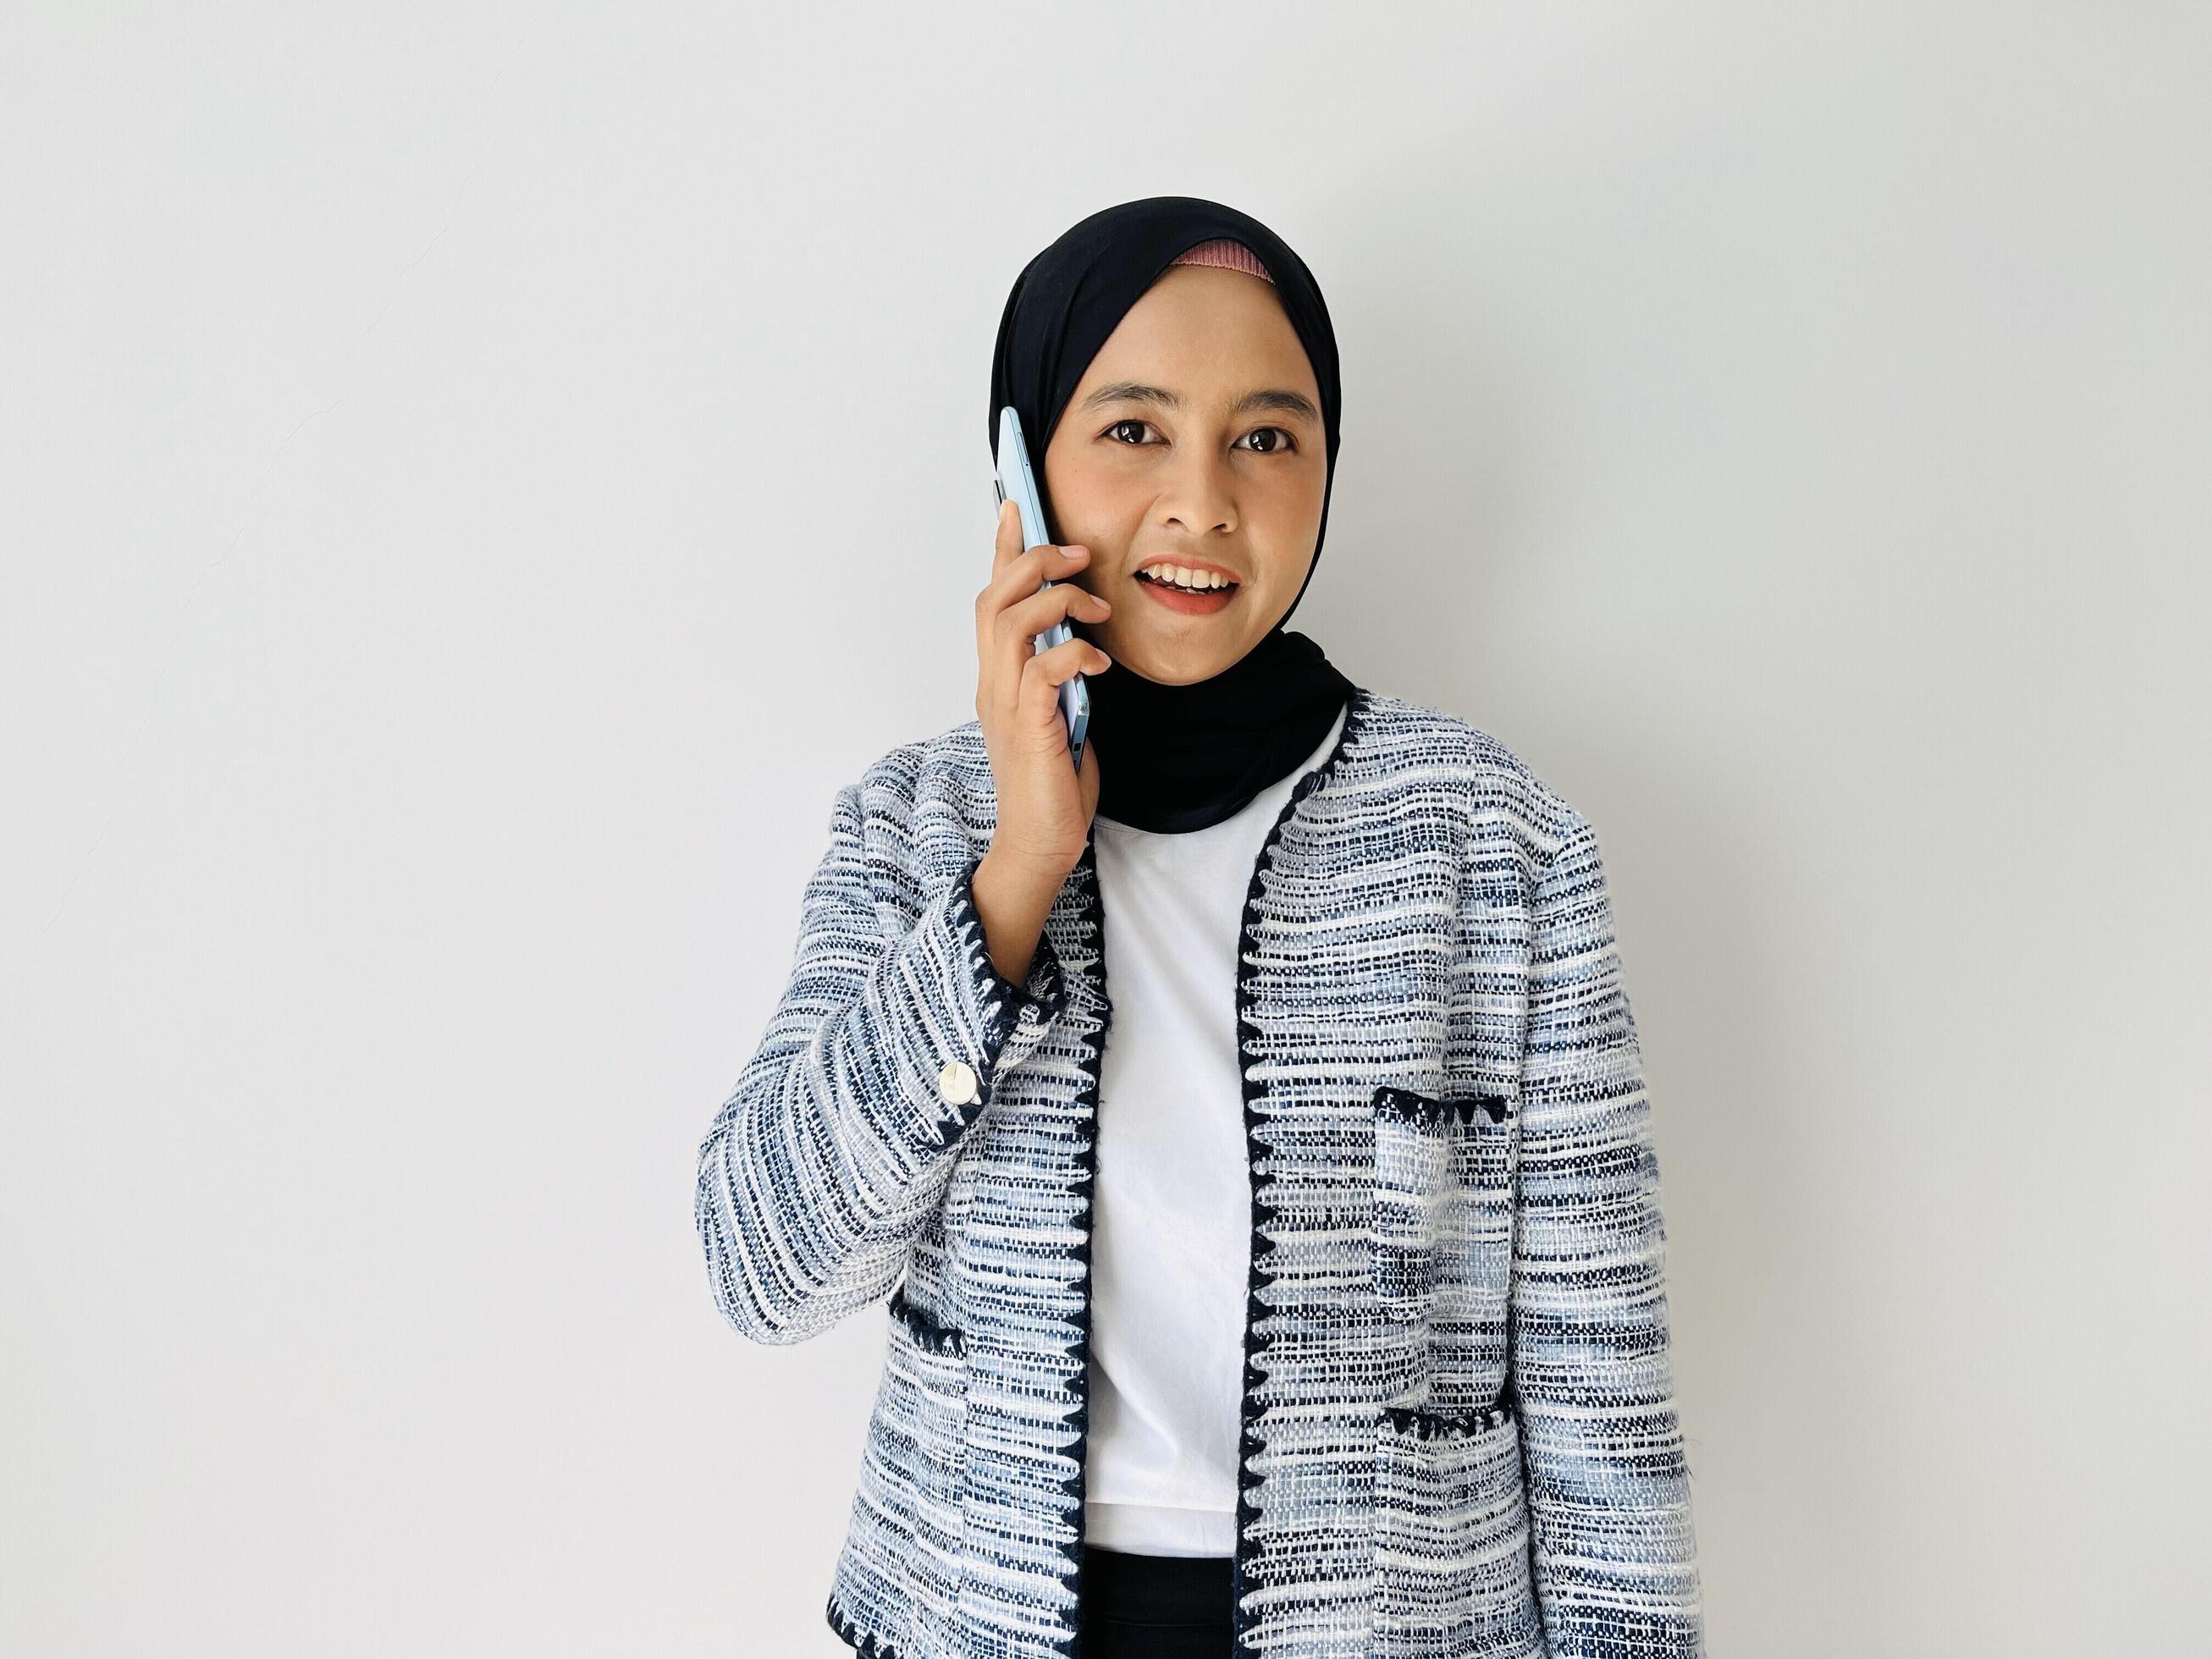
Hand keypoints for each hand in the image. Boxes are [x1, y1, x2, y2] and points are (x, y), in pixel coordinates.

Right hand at [974, 495, 1113, 879]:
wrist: (1040, 843)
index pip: (992, 599)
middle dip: (1035, 562)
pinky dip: (1074, 653)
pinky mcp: (1029, 727)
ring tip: (1096, 609)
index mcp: (997, 675)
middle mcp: (993, 682)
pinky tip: (1100, 662)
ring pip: (1010, 622)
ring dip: (1057, 601)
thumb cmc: (1053, 781)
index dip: (1003, 550)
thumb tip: (1081, 637)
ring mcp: (1005, 704)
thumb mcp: (1060, 710)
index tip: (1016, 506)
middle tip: (1078, 555)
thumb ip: (1060, 672)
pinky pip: (1043, 669)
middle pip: (994, 597)